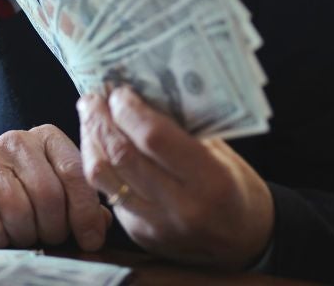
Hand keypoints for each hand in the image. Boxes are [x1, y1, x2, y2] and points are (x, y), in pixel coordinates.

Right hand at [0, 124, 111, 250]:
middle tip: (50, 238)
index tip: (90, 240)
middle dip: (54, 228)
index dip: (85, 212)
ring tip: (24, 235)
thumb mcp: (56, 189)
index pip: (75, 173)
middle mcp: (18, 140)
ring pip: (17, 208)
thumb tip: (102, 223)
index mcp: (48, 138)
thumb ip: (81, 202)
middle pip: (48, 194)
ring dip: (24, 234)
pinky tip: (0, 234)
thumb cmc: (22, 190)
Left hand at [78, 87, 273, 269]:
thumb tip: (140, 92)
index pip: (154, 137)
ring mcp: (156, 224)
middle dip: (101, 120)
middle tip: (93, 98)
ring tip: (90, 117)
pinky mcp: (139, 234)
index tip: (119, 91)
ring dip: (90, 141)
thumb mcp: (221, 152)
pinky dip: (99, 163)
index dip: (129, 110)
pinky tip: (99, 145)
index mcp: (209, 181)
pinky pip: (108, 193)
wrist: (243, 242)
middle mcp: (180, 207)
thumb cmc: (235, 187)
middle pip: (121, 156)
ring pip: (103, 177)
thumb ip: (183, 127)